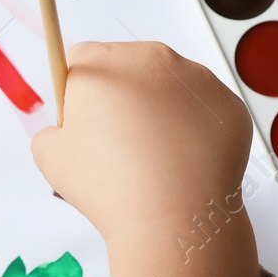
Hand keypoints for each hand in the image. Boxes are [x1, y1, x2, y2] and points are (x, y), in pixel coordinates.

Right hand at [30, 41, 261, 276]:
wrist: (172, 218)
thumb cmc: (108, 185)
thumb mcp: (49, 156)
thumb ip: (52, 129)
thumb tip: (68, 130)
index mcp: (104, 62)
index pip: (82, 60)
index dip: (78, 93)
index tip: (85, 123)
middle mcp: (154, 58)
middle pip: (130, 68)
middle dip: (123, 99)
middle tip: (119, 147)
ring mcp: (198, 79)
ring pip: (171, 87)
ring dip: (161, 112)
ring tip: (154, 160)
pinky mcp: (229, 105)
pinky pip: (204, 111)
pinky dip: (194, 131)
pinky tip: (182, 163)